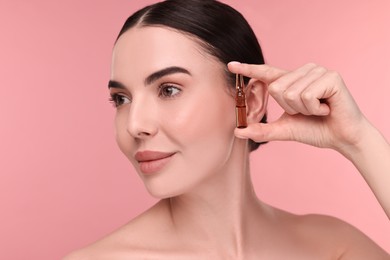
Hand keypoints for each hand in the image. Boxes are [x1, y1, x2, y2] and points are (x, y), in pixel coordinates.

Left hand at [228, 62, 368, 152]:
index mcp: (291, 81)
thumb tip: (238, 132)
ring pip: (291, 93)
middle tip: (307, 112)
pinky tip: (327, 108)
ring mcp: (317, 71)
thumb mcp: (284, 130)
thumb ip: (262, 130)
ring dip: (303, 110)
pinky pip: (307, 95)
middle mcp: (303, 71)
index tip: (231, 65)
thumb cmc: (315, 130)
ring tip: (319, 109)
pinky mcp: (331, 76)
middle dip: (289, 108)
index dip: (248, 69)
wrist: (342, 138)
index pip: (266, 73)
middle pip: (276, 88)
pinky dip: (315, 109)